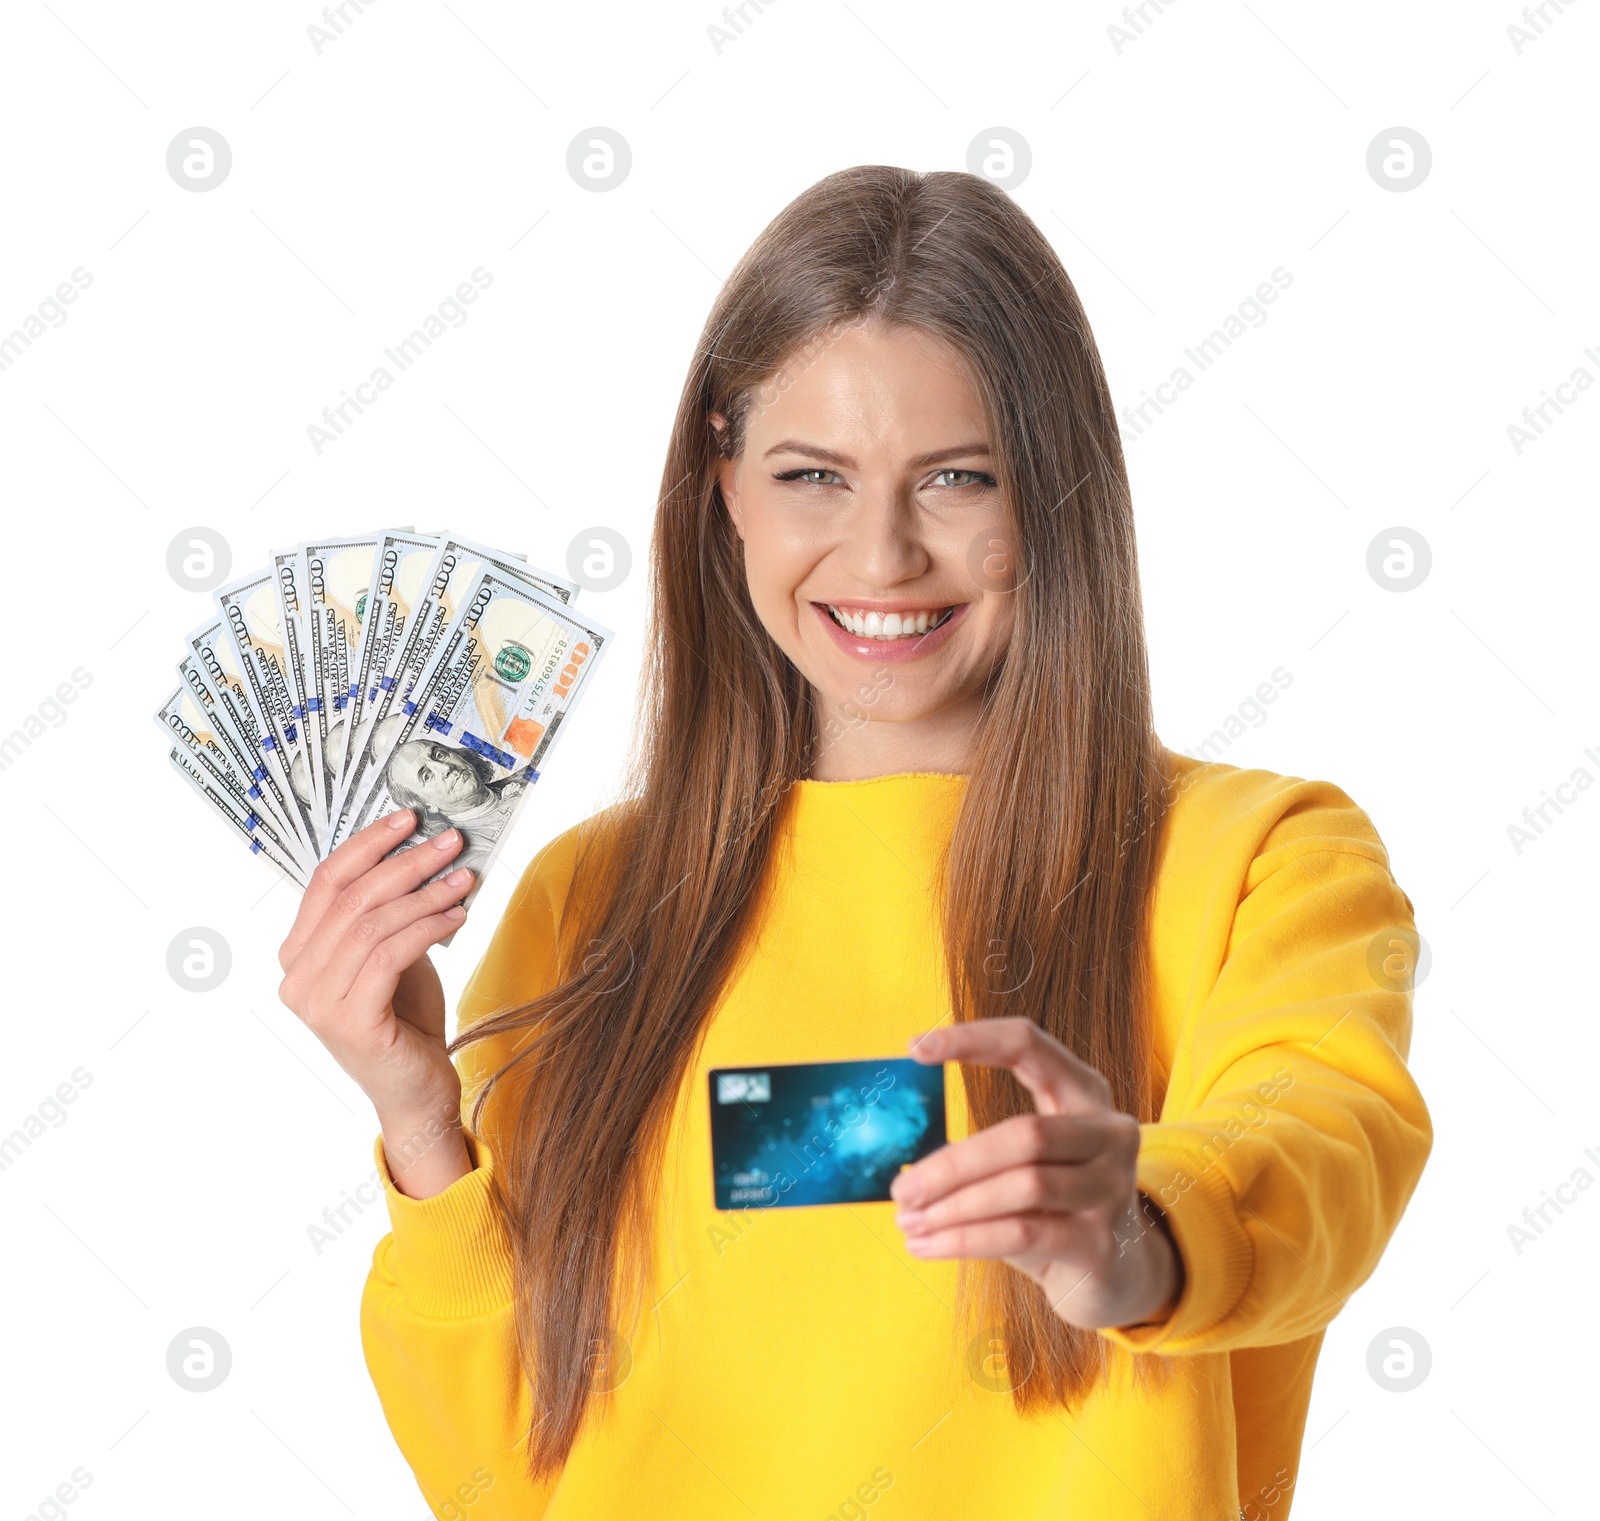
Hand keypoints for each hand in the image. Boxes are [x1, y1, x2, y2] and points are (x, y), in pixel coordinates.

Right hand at [276, 809, 475, 1197]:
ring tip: (464, 879)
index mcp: (297, 953)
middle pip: (351, 897)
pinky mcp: (348, 1020)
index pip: (325, 881)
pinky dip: (428, 927)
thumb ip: (390, 912)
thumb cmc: (405, 1019)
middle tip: (450, 843)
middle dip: (406, 862)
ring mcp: (316, 1001)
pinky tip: (458, 916)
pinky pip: (390, 954)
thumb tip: (423, 851)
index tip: (409, 819)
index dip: (368, 844)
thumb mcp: (393, 954)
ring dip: (426, 894)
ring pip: (372, 923)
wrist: (416, 1091)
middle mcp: (296, 976)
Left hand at [890, 1016, 1182, 1331]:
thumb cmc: (1052, 1206)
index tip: (915, 1048)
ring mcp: (1113, 1189)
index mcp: (1084, 1093)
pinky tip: (927, 1246)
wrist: (1113, 1274)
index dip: (972, 1038)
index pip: (1027, 1044)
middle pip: (1025, 1134)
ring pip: (1023, 1186)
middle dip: (954, 1162)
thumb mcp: (1026, 1163)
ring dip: (953, 1207)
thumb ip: (982, 1149)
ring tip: (907, 1221)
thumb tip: (902, 1165)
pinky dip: (965, 1240)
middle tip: (900, 1189)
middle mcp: (1109, 1133)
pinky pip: (1022, 1234)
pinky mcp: (1102, 1243)